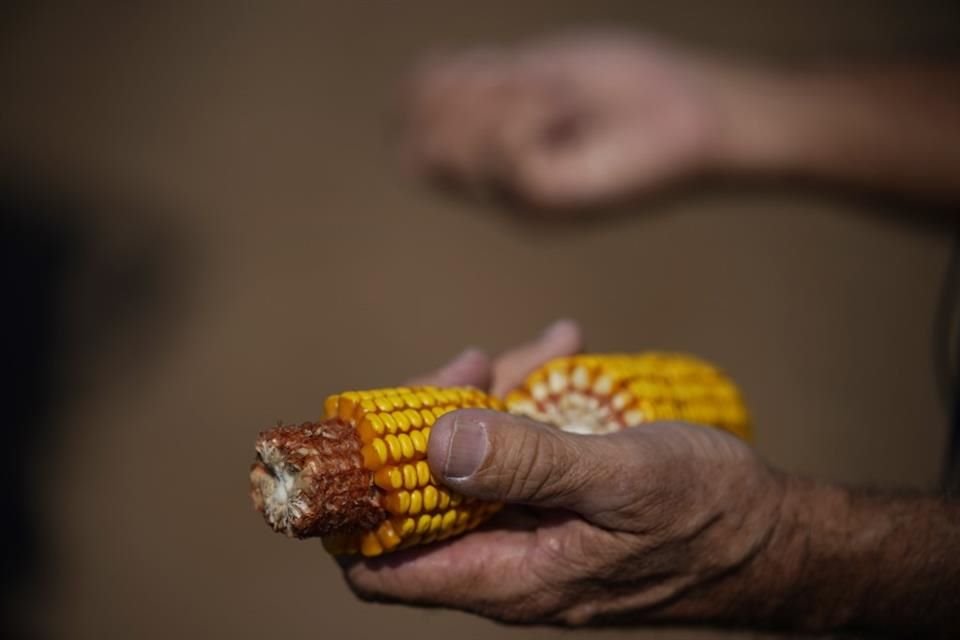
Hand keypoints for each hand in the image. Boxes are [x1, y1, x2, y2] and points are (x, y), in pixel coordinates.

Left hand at [340, 322, 787, 625]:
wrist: (774, 536)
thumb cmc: (708, 516)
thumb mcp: (621, 481)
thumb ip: (529, 466)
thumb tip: (431, 444)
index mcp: (506, 576)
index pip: (379, 563)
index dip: (353, 503)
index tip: (369, 428)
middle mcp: (503, 560)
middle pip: (418, 493)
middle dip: (434, 417)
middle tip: (478, 363)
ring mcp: (528, 529)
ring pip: (469, 460)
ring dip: (490, 398)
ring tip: (544, 349)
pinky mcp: (554, 503)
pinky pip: (515, 449)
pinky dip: (527, 401)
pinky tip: (563, 355)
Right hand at [399, 33, 723, 208]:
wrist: (703, 113)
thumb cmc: (634, 87)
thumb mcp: (541, 71)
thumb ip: (483, 82)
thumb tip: (422, 83)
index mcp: (495, 157)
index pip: (411, 134)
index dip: (427, 90)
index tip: (493, 64)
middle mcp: (499, 190)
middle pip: (417, 155)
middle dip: (457, 100)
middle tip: (527, 81)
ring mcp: (522, 203)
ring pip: (454, 153)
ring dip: (497, 100)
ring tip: (559, 95)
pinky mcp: (550, 202)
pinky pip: (503, 151)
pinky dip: (530, 110)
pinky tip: (572, 108)